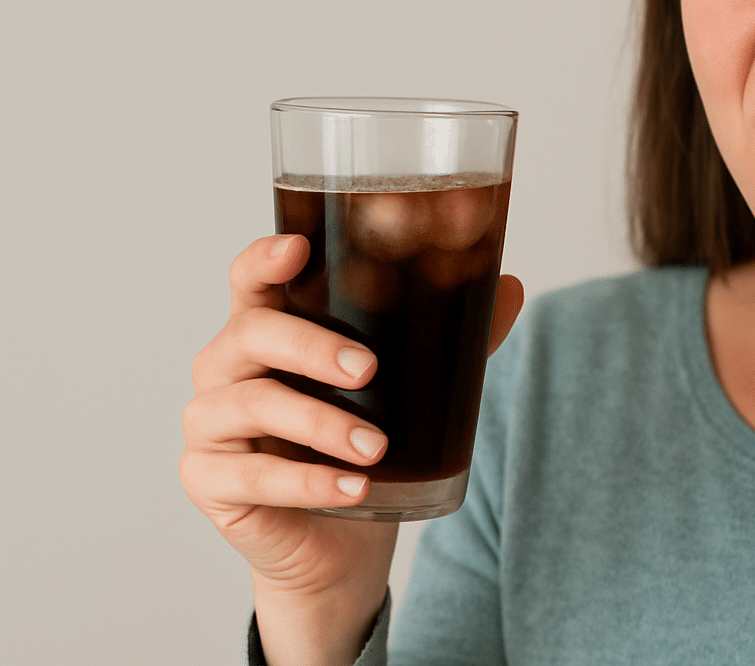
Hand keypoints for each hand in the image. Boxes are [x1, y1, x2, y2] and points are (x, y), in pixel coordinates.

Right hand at [179, 234, 523, 665]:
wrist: (341, 540)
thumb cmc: (361, 445)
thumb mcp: (406, 387)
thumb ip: (450, 339)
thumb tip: (511, 287)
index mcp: (266, 330)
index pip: (251, 280)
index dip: (264, 258)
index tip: (298, 248)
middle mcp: (226, 367)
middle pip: (251, 333)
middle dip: (312, 346)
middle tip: (369, 370)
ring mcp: (209, 425)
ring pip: (253, 404)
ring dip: (322, 424)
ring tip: (377, 448)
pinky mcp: (209, 481)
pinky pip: (253, 477)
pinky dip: (310, 482)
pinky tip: (353, 488)